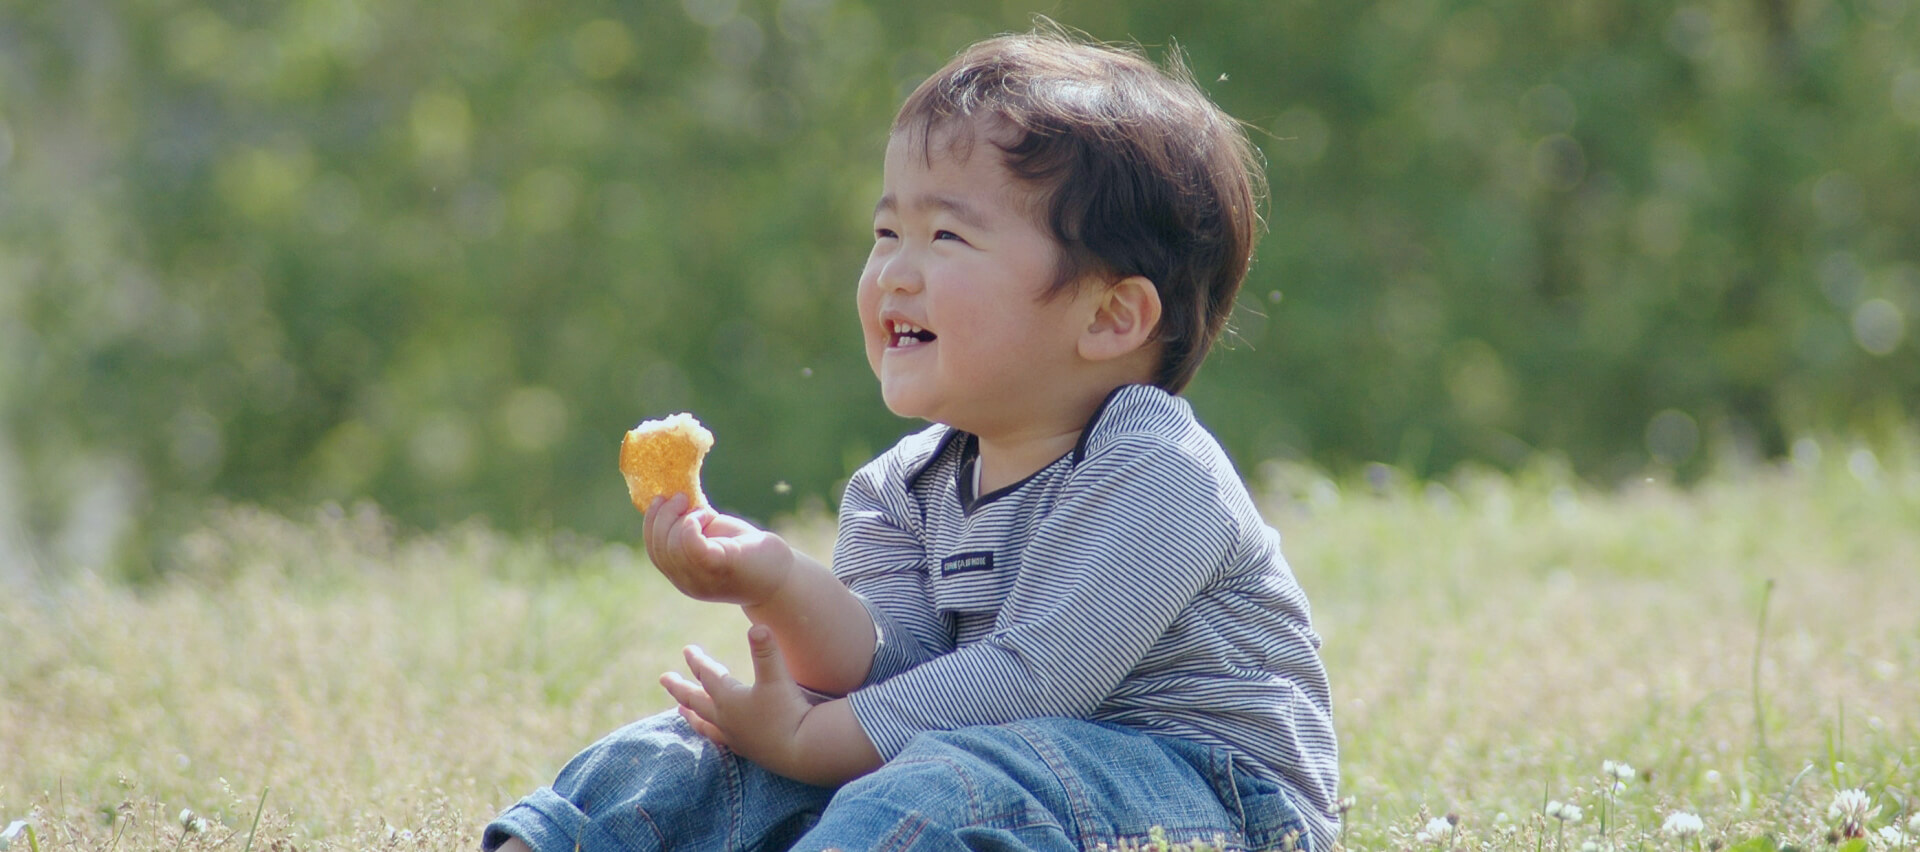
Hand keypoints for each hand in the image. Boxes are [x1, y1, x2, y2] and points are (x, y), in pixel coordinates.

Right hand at [644, 492, 793, 606]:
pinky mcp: (720, 566)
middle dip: (663, 517)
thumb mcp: (713, 537)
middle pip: (659, 549)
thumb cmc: (749, 553)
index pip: (655, 553)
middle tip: (680, 497)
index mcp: (684, 577)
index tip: (661, 499)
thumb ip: (691, 527)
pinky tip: (707, 516)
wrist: (782, 578)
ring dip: (681, 518)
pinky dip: (691, 524)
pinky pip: (690, 545)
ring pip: (671, 546)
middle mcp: (689, 584)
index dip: (652, 523)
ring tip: (702, 509)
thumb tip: (671, 497)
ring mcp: (702, 580)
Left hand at [661, 625, 811, 774]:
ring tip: (680, 711)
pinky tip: (715, 733)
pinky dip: (711, 733)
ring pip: (704, 724)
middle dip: (680, 688)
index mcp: (729, 699)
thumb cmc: (788, 712)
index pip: (707, 675)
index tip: (687, 649)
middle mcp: (726, 719)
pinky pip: (719, 740)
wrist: (802, 751)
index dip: (697, 661)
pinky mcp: (746, 749)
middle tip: (664, 679)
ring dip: (690, 714)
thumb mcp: (778, 678)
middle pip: (695, 701)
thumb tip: (757, 627)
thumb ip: (766, 652)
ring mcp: (734, 736)